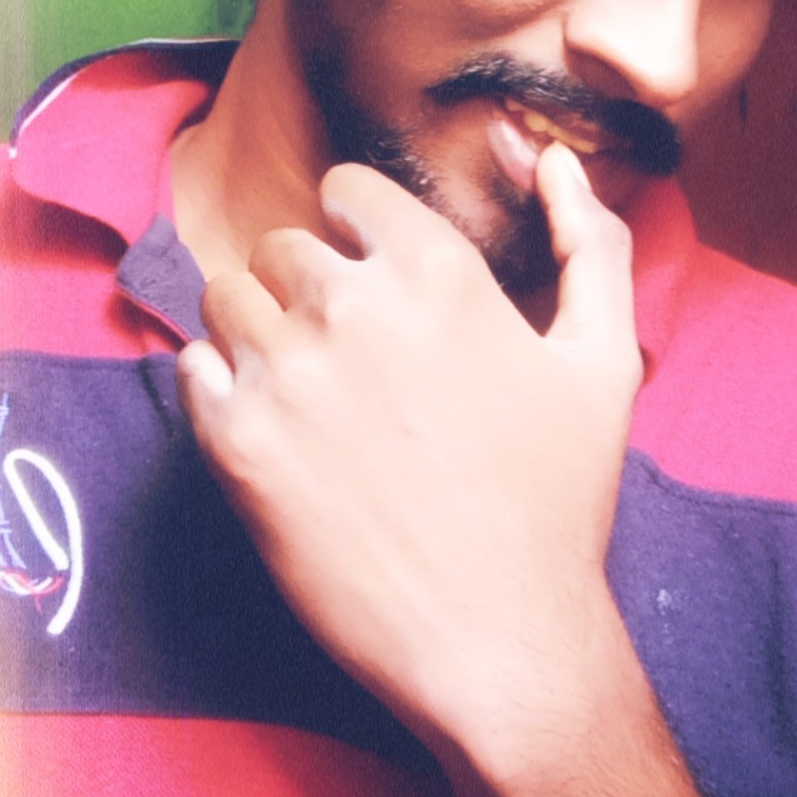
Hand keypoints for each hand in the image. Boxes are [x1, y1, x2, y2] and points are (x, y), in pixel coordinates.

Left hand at [176, 143, 642, 752]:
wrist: (498, 639)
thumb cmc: (557, 504)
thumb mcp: (604, 362)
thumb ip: (590, 241)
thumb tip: (550, 157)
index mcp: (438, 271)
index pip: (346, 189)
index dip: (358, 230)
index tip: (372, 280)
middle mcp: (350, 306)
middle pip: (282, 248)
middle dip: (309, 288)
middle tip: (350, 361)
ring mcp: (285, 373)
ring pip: (227, 299)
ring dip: (258, 331)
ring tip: (308, 395)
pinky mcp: (235, 444)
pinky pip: (192, 368)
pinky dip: (220, 388)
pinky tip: (276, 432)